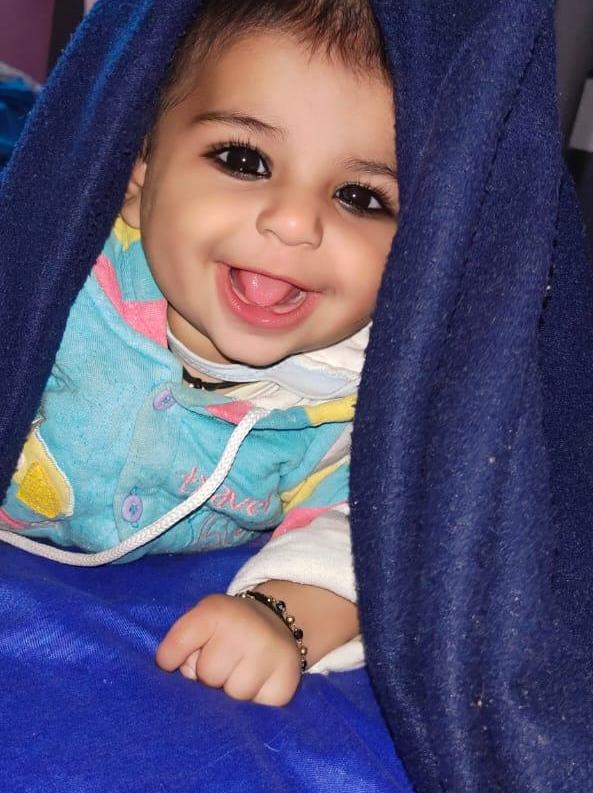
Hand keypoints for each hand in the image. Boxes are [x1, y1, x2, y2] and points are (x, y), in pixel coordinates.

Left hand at [156, 593, 301, 705]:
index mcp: (217, 611)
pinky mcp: (287, 680)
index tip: (171, 661)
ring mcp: (271, 653)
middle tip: (221, 663)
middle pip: (208, 675)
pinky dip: (254, 703)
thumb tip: (186, 684)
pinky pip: (258, 710)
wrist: (278, 621)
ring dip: (231, 693)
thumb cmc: (226, 630)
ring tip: (239, 674)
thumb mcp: (200, 623)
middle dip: (208, 676)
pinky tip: (258, 684)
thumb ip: (180, 648)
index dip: (170, 659)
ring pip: (233, 697)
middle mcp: (246, 628)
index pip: (178, 643)